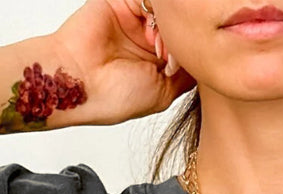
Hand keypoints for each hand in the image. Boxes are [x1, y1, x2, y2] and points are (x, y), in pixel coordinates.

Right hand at [52, 0, 194, 127]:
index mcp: (154, 61)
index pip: (185, 46)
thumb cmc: (113, 96)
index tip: (178, 70)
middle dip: (179, 41)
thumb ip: (185, 74)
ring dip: (167, 29)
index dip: (189, 54)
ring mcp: (134, 18)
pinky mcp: (121, 1)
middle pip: (178, 27)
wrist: (79, 83)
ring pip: (166, 13)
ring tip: (156, 48)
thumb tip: (203, 62)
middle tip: (167, 59)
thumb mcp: (162, 92)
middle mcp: (146, 38)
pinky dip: (157, 12)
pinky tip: (150, 32)